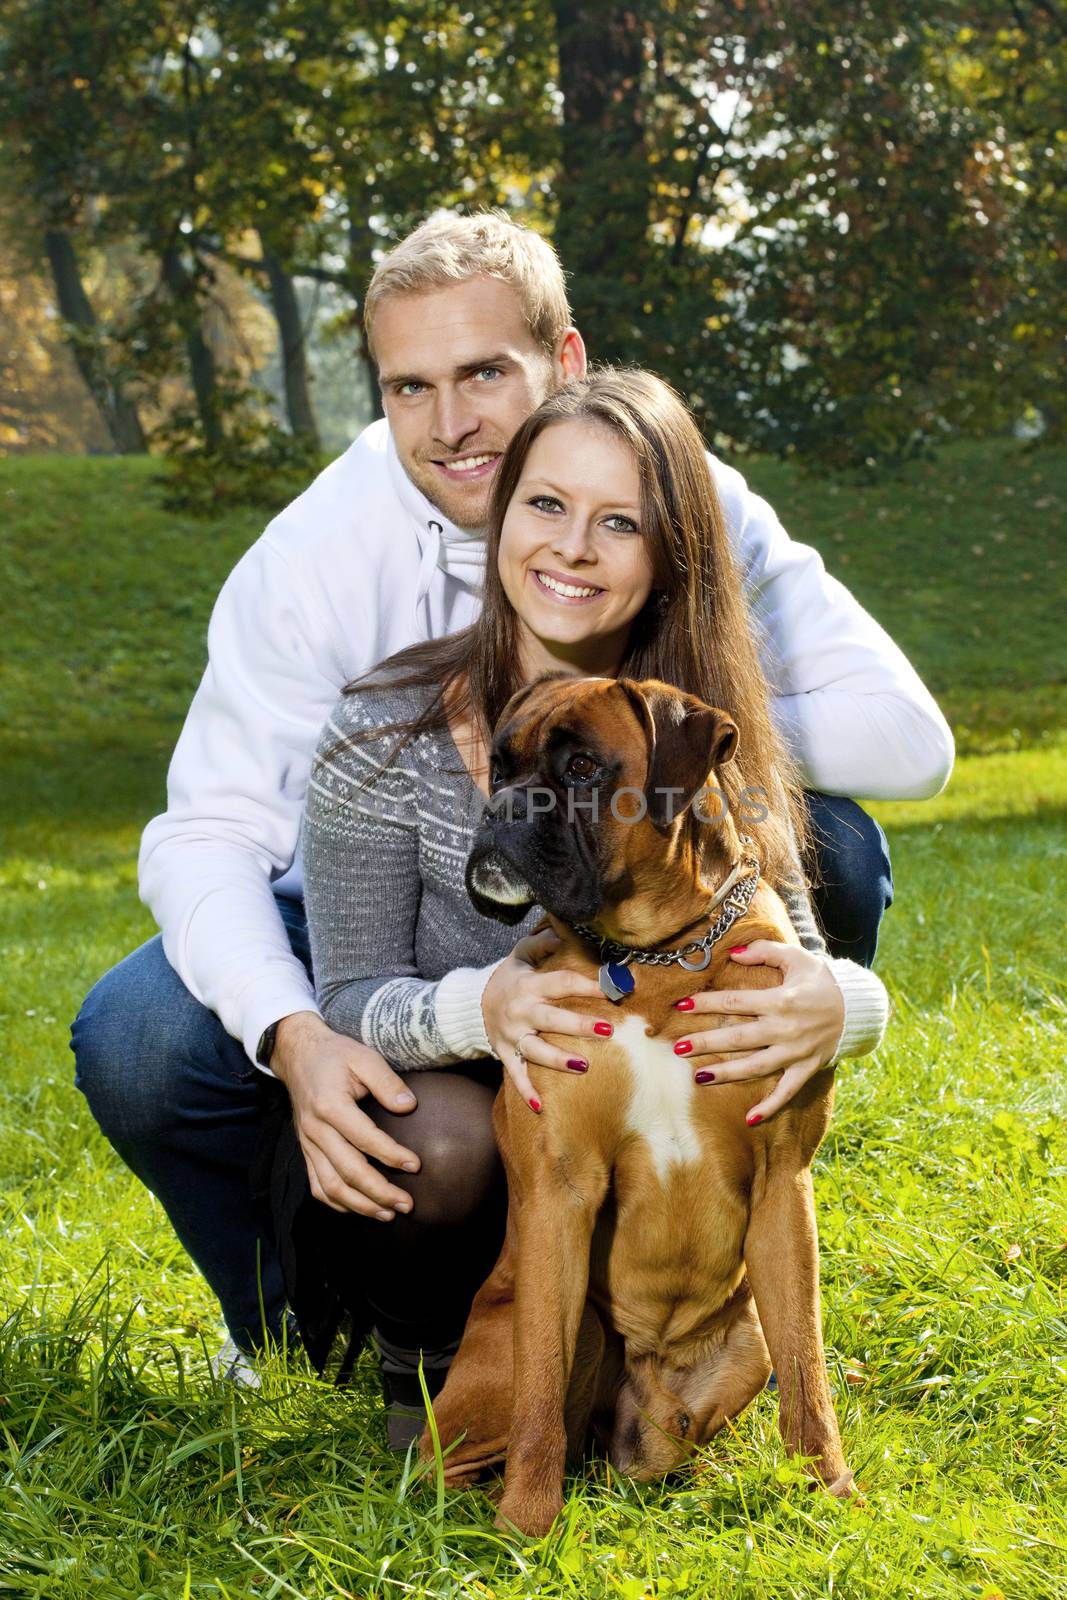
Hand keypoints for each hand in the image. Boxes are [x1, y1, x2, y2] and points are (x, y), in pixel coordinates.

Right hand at [271, 1011, 420, 1218]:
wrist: (298, 1055)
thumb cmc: (335, 1055)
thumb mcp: (363, 1057)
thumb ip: (387, 1081)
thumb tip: (409, 1105)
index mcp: (330, 1105)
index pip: (364, 1138)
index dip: (391, 1154)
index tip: (416, 1165)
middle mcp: (315, 1130)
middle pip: (348, 1171)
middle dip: (379, 1192)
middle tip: (407, 1204)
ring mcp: (307, 1144)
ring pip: (331, 1186)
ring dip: (360, 1205)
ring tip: (388, 1214)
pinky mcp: (305, 1151)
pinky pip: (317, 1186)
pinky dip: (338, 1203)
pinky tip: (360, 1209)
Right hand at [481, 928, 611, 1111]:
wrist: (472, 1003)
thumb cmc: (509, 978)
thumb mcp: (521, 954)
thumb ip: (543, 942)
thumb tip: (564, 932)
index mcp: (529, 985)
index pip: (561, 983)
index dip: (587, 985)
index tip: (612, 987)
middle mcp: (521, 1012)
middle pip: (552, 1020)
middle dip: (579, 1025)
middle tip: (607, 1030)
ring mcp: (512, 1036)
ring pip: (536, 1051)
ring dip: (559, 1060)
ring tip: (584, 1066)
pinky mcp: (506, 1054)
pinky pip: (516, 1075)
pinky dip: (526, 1092)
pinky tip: (540, 1107)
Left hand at [674, 943, 844, 1122]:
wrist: (857, 1007)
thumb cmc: (821, 980)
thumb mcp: (796, 957)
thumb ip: (764, 951)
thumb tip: (733, 953)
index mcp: (780, 1000)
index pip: (735, 1001)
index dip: (706, 1003)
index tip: (681, 1005)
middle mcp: (786, 1028)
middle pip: (739, 1038)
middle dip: (706, 1043)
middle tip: (678, 1048)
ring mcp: (796, 1052)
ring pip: (756, 1067)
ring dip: (727, 1074)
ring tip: (698, 1077)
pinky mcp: (806, 1068)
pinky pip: (787, 1092)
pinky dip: (770, 1106)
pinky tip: (749, 1119)